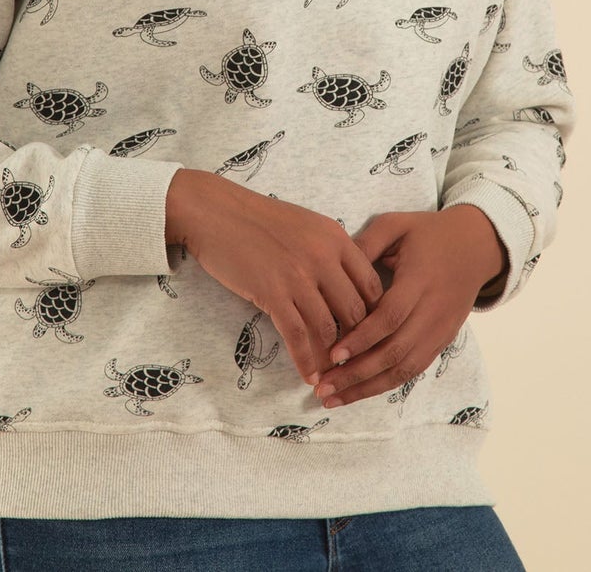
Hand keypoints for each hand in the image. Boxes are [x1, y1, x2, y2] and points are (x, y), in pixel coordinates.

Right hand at [166, 170, 384, 384]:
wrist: (216, 212)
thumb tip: (346, 288)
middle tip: (353, 360)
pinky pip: (298, 336)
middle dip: (357, 341)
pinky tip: (309, 376)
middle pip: (355, 310)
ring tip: (333, 375)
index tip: (368, 333)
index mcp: (335, 237)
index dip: (374, 314)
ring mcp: (298, 276)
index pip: (371, 284)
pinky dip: (306, 361)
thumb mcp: (306, 225)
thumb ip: (330, 251)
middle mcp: (323, 256)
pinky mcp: (272, 293)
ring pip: (329, 328)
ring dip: (332, 357)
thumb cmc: (258, 219)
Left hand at [305, 207, 502, 409]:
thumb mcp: (396, 224)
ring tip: (334, 399)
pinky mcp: (442, 340)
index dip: (362, 338)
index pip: (390, 317)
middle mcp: (433, 311)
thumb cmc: (428, 233)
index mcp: (420, 280)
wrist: (476, 246)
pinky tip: (360, 391)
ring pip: (404, 369)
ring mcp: (440, 330)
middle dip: (357, 374)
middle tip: (323, 386)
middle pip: (395, 352)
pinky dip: (386, 383)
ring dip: (368, 387)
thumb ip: (366, 243)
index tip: (333, 354)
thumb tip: (331, 266)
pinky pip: (414, 369)